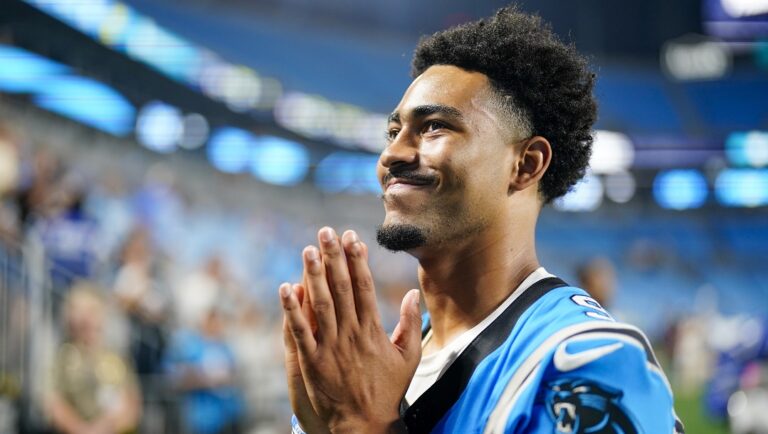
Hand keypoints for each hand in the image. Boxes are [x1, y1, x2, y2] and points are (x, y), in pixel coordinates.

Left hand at [280, 228, 421, 433]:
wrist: (365, 424)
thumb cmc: (387, 390)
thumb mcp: (408, 358)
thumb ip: (411, 324)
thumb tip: (412, 294)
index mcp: (373, 330)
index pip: (364, 286)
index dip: (357, 260)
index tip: (352, 237)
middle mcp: (351, 334)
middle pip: (341, 288)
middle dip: (333, 257)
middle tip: (326, 232)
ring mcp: (331, 347)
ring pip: (320, 304)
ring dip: (313, 275)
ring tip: (308, 249)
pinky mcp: (312, 361)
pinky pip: (300, 331)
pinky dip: (291, 310)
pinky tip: (284, 288)